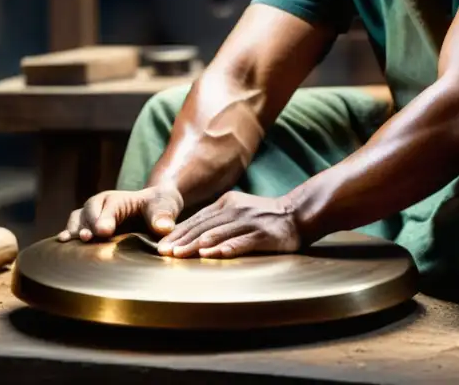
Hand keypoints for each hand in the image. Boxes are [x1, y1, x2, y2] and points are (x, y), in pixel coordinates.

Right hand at [58, 185, 184, 241]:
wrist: (154, 207)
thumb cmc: (160, 205)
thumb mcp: (165, 206)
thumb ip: (163, 216)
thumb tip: (163, 228)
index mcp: (119, 198)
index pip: (110, 208)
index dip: (106, 218)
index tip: (104, 231)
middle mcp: (101, 205)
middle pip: (89, 212)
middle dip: (87, 224)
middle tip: (87, 238)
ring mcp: (91, 216)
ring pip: (77, 218)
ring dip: (74, 229)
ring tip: (71, 241)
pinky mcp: (87, 228)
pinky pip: (73, 228)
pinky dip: (67, 235)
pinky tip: (61, 244)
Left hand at [156, 191, 299, 258]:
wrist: (297, 214)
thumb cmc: (263, 217)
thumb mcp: (238, 210)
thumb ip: (217, 219)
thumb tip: (189, 234)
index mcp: (226, 203)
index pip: (196, 219)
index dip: (178, 232)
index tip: (161, 245)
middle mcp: (235, 210)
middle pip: (203, 226)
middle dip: (182, 240)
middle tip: (164, 253)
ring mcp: (249, 221)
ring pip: (219, 233)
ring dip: (197, 244)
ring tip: (181, 254)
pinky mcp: (263, 234)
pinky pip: (242, 241)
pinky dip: (227, 248)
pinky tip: (214, 254)